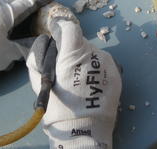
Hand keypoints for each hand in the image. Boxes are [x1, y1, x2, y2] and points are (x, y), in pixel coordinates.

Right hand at [25, 16, 120, 147]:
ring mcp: (107, 62)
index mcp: (73, 54)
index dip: (60, 26)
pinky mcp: (116, 72)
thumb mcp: (40, 81)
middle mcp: (93, 53)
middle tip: (64, 67)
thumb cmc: (59, 108)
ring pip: (92, 52)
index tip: (55, 29)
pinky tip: (89, 85)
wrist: (84, 130)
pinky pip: (101, 63)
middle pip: (80, 41)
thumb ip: (40, 56)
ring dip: (84, 60)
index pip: (68, 27)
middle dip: (71, 49)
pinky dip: (94, 69)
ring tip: (78, 80)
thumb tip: (45, 41)